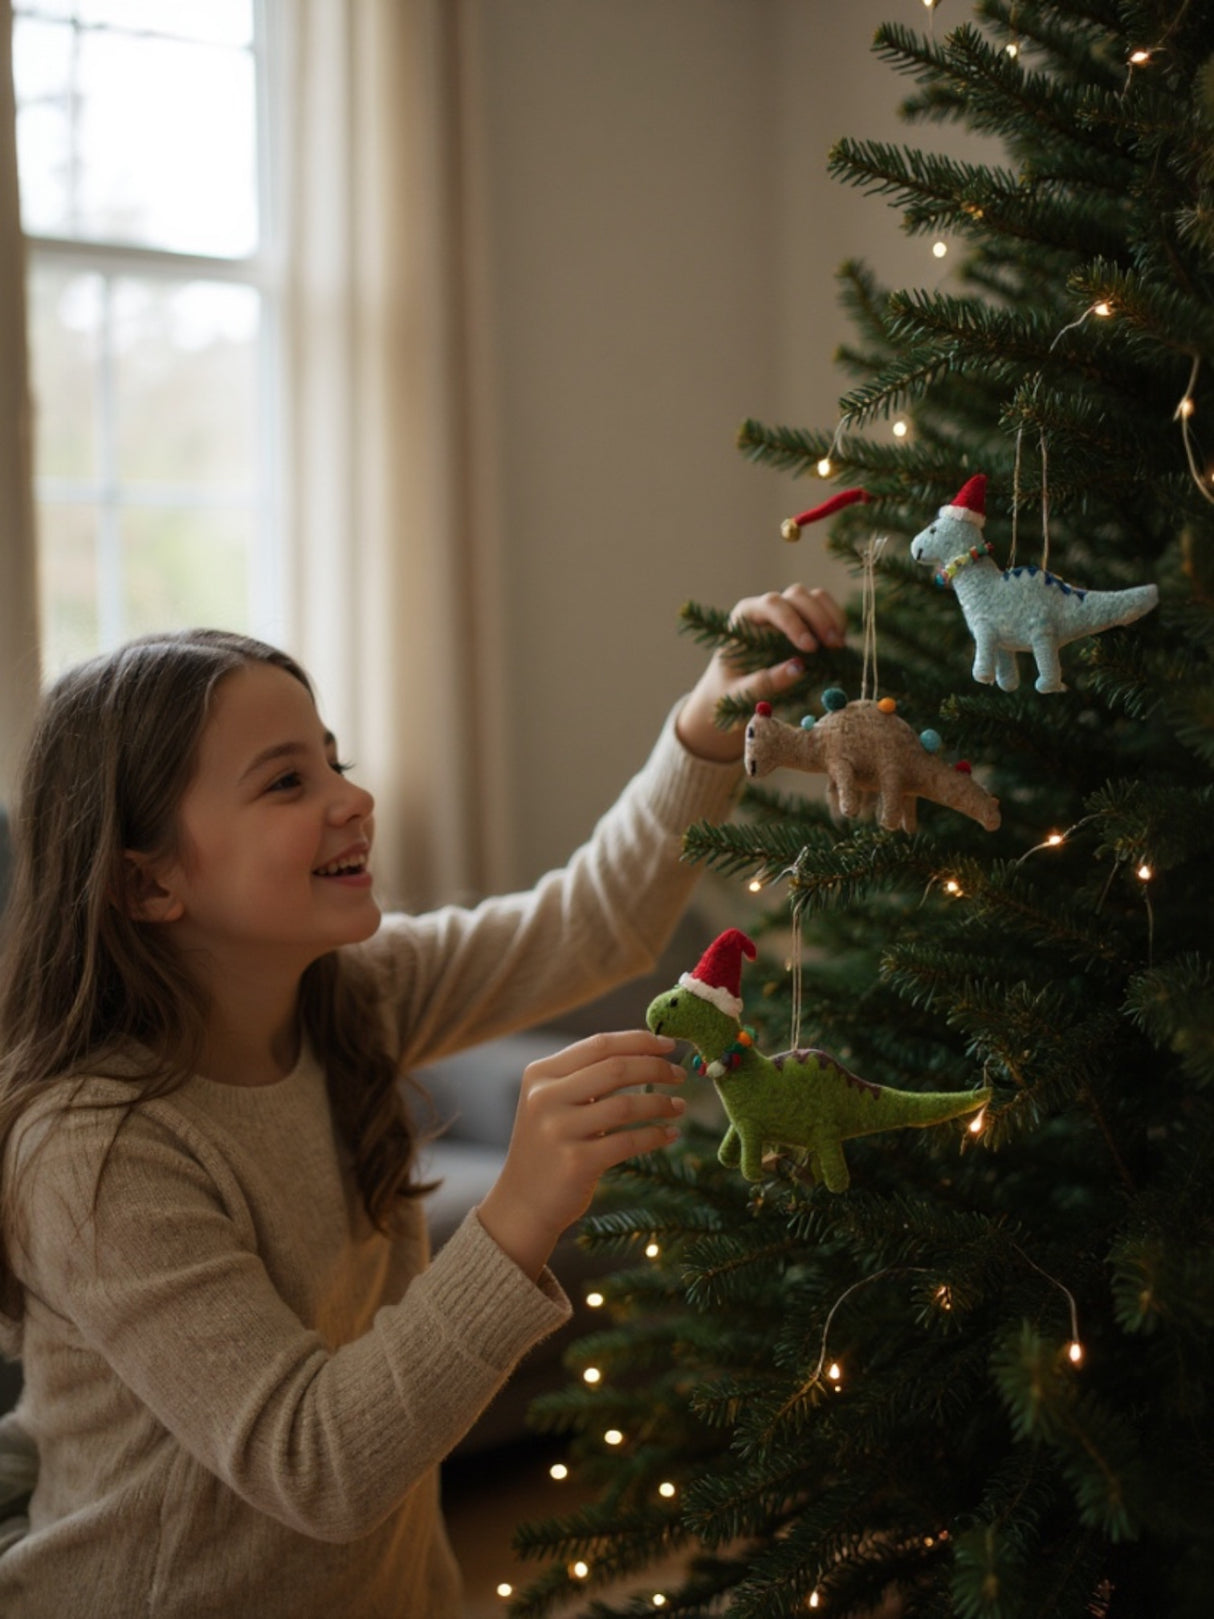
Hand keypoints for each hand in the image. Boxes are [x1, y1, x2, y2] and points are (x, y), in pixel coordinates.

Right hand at [476, 1031, 685, 1279]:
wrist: (522, 1203)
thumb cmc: (549, 1147)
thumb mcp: (553, 1103)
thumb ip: (586, 1077)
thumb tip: (645, 1053)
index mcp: (540, 1074)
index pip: (599, 1045)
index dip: (639, 1041)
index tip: (669, 1044)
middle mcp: (545, 1098)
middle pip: (615, 1069)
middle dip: (655, 1068)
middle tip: (680, 1074)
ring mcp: (559, 1130)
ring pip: (625, 1105)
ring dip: (660, 1103)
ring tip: (679, 1106)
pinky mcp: (576, 1163)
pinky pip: (627, 1142)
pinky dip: (655, 1136)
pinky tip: (670, 1134)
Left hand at [675, 584, 845, 762]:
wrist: (733, 691)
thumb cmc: (730, 691)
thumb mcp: (739, 693)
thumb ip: (765, 682)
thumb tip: (799, 668)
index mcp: (744, 616)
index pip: (771, 604)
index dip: (793, 622)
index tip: (809, 648)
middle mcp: (766, 607)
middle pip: (797, 595)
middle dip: (817, 618)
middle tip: (833, 646)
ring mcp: (788, 610)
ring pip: (815, 596)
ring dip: (831, 618)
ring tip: (838, 646)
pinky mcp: (805, 620)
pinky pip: (826, 609)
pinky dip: (837, 623)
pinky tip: (839, 646)